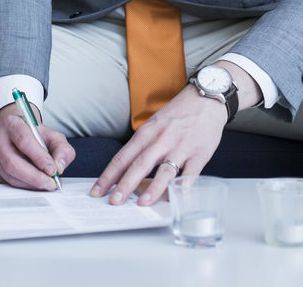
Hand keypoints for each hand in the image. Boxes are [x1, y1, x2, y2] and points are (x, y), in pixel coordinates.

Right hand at [0, 103, 74, 190]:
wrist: (19, 136)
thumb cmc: (36, 136)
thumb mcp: (53, 136)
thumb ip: (62, 149)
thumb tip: (59, 166)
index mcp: (12, 123)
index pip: (23, 140)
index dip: (38, 157)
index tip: (52, 170)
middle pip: (13, 162)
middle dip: (34, 177)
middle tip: (50, 183)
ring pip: (10, 175)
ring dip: (31, 184)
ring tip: (46, 185)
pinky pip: (8, 183)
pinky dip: (24, 187)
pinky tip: (36, 185)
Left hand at [90, 84, 227, 205]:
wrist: (205, 98)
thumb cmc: (177, 114)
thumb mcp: (155, 125)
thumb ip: (144, 147)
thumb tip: (128, 172)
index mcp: (147, 132)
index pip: (123, 157)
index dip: (109, 175)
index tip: (97, 191)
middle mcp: (161, 139)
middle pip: (139, 164)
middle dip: (125, 185)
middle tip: (113, 202)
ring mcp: (181, 146)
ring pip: (164, 170)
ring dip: (153, 188)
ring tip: (142, 204)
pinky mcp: (199, 153)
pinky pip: (192, 172)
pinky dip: (185, 185)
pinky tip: (179, 196)